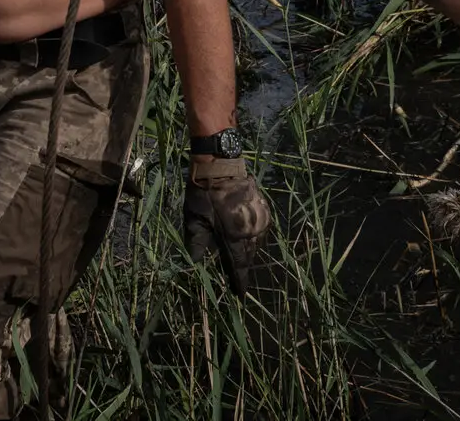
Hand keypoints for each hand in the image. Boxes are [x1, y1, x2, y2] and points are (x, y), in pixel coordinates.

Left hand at [183, 157, 272, 292]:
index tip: (240, 295)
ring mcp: (260, 220)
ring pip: (257, 244)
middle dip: (243, 266)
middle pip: (249, 256)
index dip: (239, 281)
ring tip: (241, 257)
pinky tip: (246, 237)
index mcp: (234, 236)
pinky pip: (261, 230)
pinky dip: (254, 237)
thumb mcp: (195, 218)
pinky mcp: (264, 210)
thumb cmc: (205, 192)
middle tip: (237, 275)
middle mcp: (251, 231)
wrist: (222, 165)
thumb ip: (196, 242)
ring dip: (249, 251)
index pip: (238, 265)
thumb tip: (195, 264)